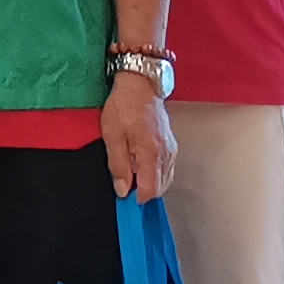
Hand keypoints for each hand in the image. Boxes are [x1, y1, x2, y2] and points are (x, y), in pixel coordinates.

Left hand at [103, 74, 175, 200]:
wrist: (141, 86)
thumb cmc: (123, 107)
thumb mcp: (112, 136)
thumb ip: (118, 165)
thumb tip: (123, 189)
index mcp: (151, 154)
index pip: (150, 190)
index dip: (137, 197)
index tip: (124, 197)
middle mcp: (166, 155)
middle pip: (160, 188)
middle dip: (144, 191)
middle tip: (125, 185)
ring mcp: (172, 150)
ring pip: (165, 179)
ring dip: (150, 182)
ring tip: (131, 174)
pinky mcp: (171, 145)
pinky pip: (167, 168)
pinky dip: (156, 173)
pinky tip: (141, 165)